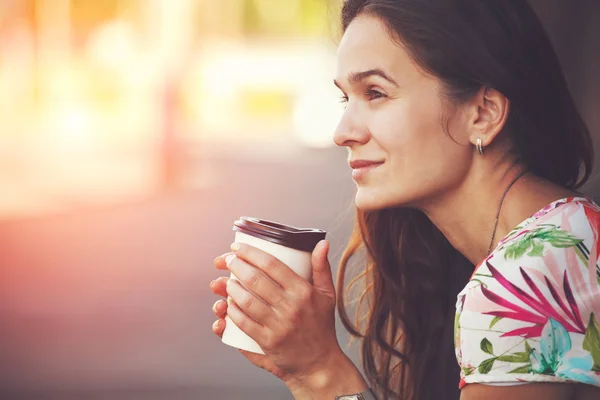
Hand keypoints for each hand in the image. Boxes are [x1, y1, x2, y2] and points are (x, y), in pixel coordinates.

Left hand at [210, 240, 342, 386]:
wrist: (319, 363)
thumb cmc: (321, 325)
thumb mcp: (327, 294)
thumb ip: (322, 267)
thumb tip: (322, 242)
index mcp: (303, 291)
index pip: (272, 265)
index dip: (251, 253)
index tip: (238, 247)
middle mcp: (291, 307)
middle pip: (255, 280)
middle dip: (236, 266)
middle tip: (228, 261)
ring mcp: (278, 325)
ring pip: (246, 301)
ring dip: (231, 288)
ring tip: (225, 281)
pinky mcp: (268, 342)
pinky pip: (244, 323)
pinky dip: (232, 312)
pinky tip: (228, 304)